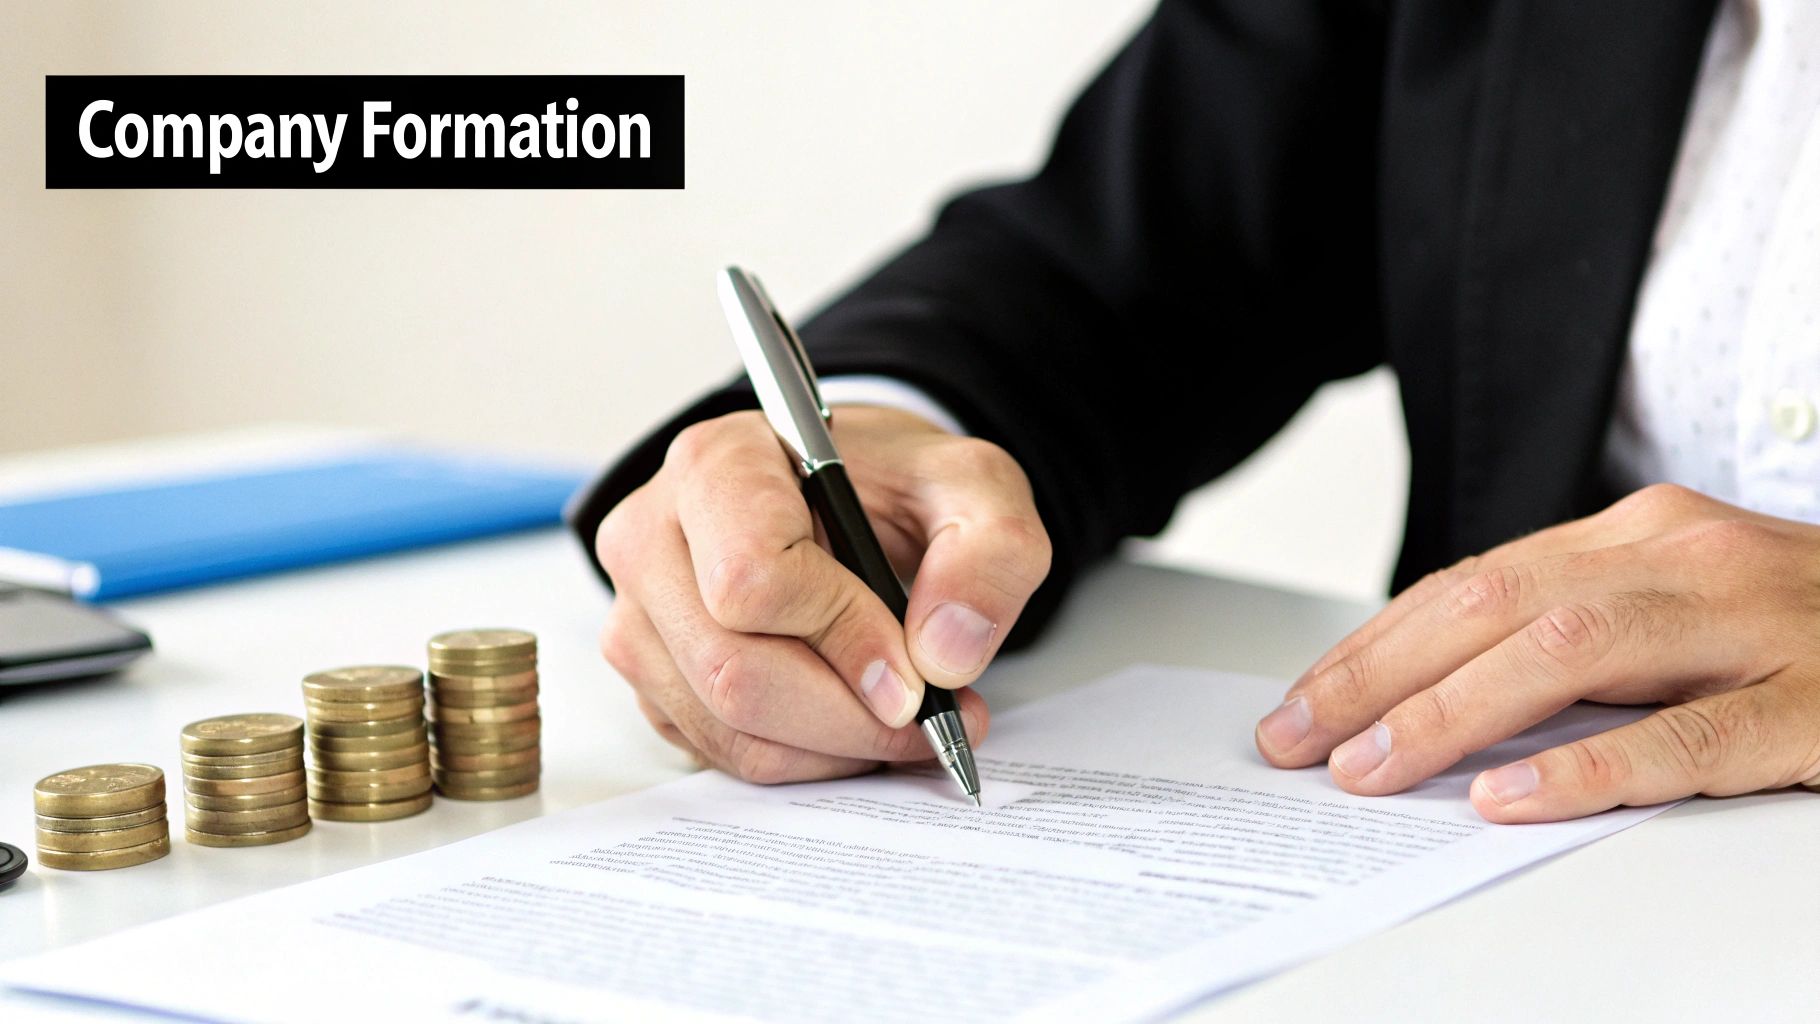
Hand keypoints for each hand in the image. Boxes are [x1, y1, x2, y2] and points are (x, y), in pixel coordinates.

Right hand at [595, 406, 1050, 782]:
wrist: (852, 500)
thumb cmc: (895, 487)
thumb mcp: (975, 488)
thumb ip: (991, 551)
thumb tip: (944, 655)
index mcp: (716, 464)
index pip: (752, 578)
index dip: (843, 637)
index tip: (918, 670)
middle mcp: (651, 536)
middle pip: (732, 670)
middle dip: (849, 716)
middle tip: (932, 718)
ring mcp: (639, 613)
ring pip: (726, 726)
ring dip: (834, 747)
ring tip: (905, 719)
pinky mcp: (651, 677)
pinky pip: (721, 752)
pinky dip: (804, 759)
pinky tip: (853, 721)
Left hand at [1255, 484, 1819, 821]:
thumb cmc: (1797, 626)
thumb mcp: (1675, 606)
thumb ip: (1570, 632)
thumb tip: (1427, 696)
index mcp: (1639, 533)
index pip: (1471, 583)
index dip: (1375, 645)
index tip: (1302, 702)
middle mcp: (1684, 557)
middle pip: (1495, 605)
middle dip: (1380, 676)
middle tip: (1301, 739)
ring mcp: (1754, 623)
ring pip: (1571, 653)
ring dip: (1453, 714)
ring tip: (1373, 768)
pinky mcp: (1815, 702)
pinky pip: (1691, 736)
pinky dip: (1591, 768)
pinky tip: (1512, 797)